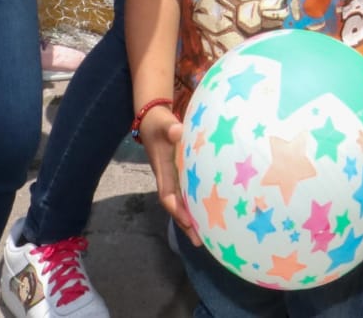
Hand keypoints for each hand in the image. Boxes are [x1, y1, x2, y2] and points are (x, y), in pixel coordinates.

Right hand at [142, 107, 200, 245]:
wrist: (152, 121)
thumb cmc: (158, 124)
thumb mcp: (162, 123)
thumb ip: (169, 128)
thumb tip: (178, 132)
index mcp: (162, 170)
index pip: (167, 195)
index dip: (177, 208)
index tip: (189, 220)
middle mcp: (167, 179)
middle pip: (175, 207)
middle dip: (186, 224)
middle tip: (199, 241)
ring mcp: (174, 180)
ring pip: (182, 205)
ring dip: (192, 220)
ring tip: (208, 238)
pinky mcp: (180, 177)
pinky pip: (188, 196)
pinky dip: (196, 207)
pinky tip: (210, 217)